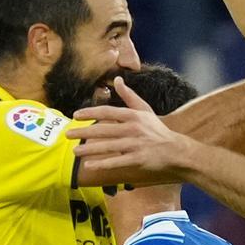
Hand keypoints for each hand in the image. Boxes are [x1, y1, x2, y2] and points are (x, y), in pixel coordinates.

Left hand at [69, 77, 192, 174]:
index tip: (76, 116)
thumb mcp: (145, 110)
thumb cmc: (157, 130)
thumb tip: (117, 79)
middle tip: (68, 135)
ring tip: (75, 151)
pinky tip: (90, 165)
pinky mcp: (138, 159)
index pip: (107, 112)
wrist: (176, 151)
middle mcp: (133, 128)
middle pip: (104, 129)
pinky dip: (102, 163)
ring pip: (108, 146)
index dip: (90, 113)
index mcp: (133, 115)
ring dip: (89, 149)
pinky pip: (117, 161)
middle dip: (84, 132)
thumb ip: (129, 95)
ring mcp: (135, 144)